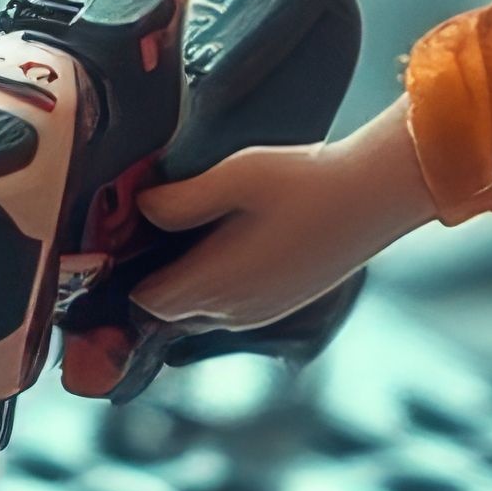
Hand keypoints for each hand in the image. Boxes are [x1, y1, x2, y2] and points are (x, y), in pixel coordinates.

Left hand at [127, 109, 438, 333]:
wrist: (373, 199)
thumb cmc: (307, 182)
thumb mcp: (237, 176)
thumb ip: (182, 198)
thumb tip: (141, 210)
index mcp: (216, 283)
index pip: (144, 302)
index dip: (125, 275)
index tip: (119, 241)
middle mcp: (234, 312)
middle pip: (167, 311)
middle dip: (153, 279)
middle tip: (147, 232)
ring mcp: (260, 314)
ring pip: (198, 313)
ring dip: (186, 284)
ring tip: (187, 237)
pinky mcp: (280, 307)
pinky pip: (229, 310)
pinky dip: (216, 287)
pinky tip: (228, 245)